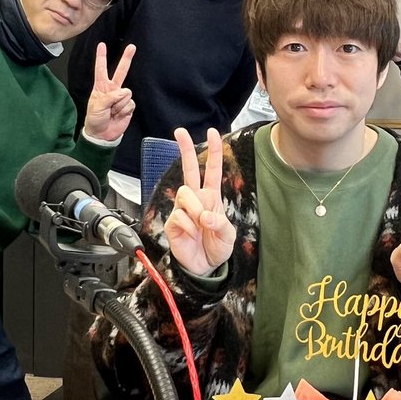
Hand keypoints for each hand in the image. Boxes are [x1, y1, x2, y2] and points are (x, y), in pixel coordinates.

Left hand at [82, 42, 135, 140]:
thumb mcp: (96, 107)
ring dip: (119, 104)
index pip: (101, 69)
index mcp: (101, 87)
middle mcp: (112, 89)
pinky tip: (118, 115)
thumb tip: (123, 92)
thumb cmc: (95, 120)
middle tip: (132, 47)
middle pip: (121, 71)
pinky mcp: (129, 106)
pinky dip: (124, 110)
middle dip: (127, 59)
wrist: (102, 135)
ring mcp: (121, 97)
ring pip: (126, 92)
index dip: (101, 57)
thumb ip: (109, 97)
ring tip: (112, 112)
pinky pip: (130, 103)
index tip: (102, 45)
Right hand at [164, 127, 235, 276]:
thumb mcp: (227, 236)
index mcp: (211, 197)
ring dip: (195, 208)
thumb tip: (205, 215)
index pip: (213, 170)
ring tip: (201, 224)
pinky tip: (192, 234)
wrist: (204, 267)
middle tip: (180, 132)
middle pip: (190, 169)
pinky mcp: (173, 223)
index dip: (213, 152)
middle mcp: (196, 200)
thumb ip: (219, 224)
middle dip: (185, 149)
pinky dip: (189, 225)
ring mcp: (183, 210)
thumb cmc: (216, 248)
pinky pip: (179, 216)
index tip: (213, 133)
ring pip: (185, 194)